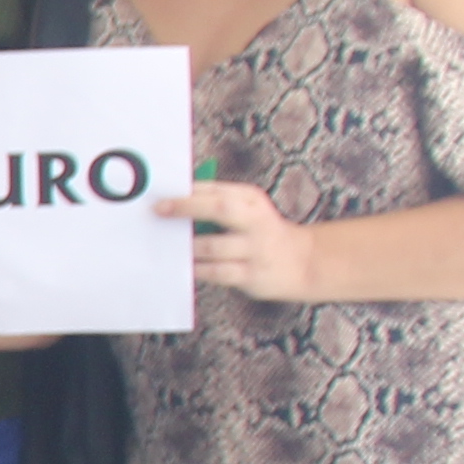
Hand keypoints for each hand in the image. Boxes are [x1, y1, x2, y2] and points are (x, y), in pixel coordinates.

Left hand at [157, 179, 320, 304]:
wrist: (305, 261)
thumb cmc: (261, 232)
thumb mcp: (248, 209)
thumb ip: (216, 202)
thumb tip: (172, 201)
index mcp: (251, 199)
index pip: (215, 188)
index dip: (186, 191)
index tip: (158, 193)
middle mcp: (255, 220)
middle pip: (218, 208)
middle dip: (186, 207)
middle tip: (158, 210)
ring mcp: (254, 248)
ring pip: (211, 246)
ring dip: (186, 246)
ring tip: (165, 244)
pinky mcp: (251, 274)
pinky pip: (215, 272)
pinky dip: (196, 269)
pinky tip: (183, 266)